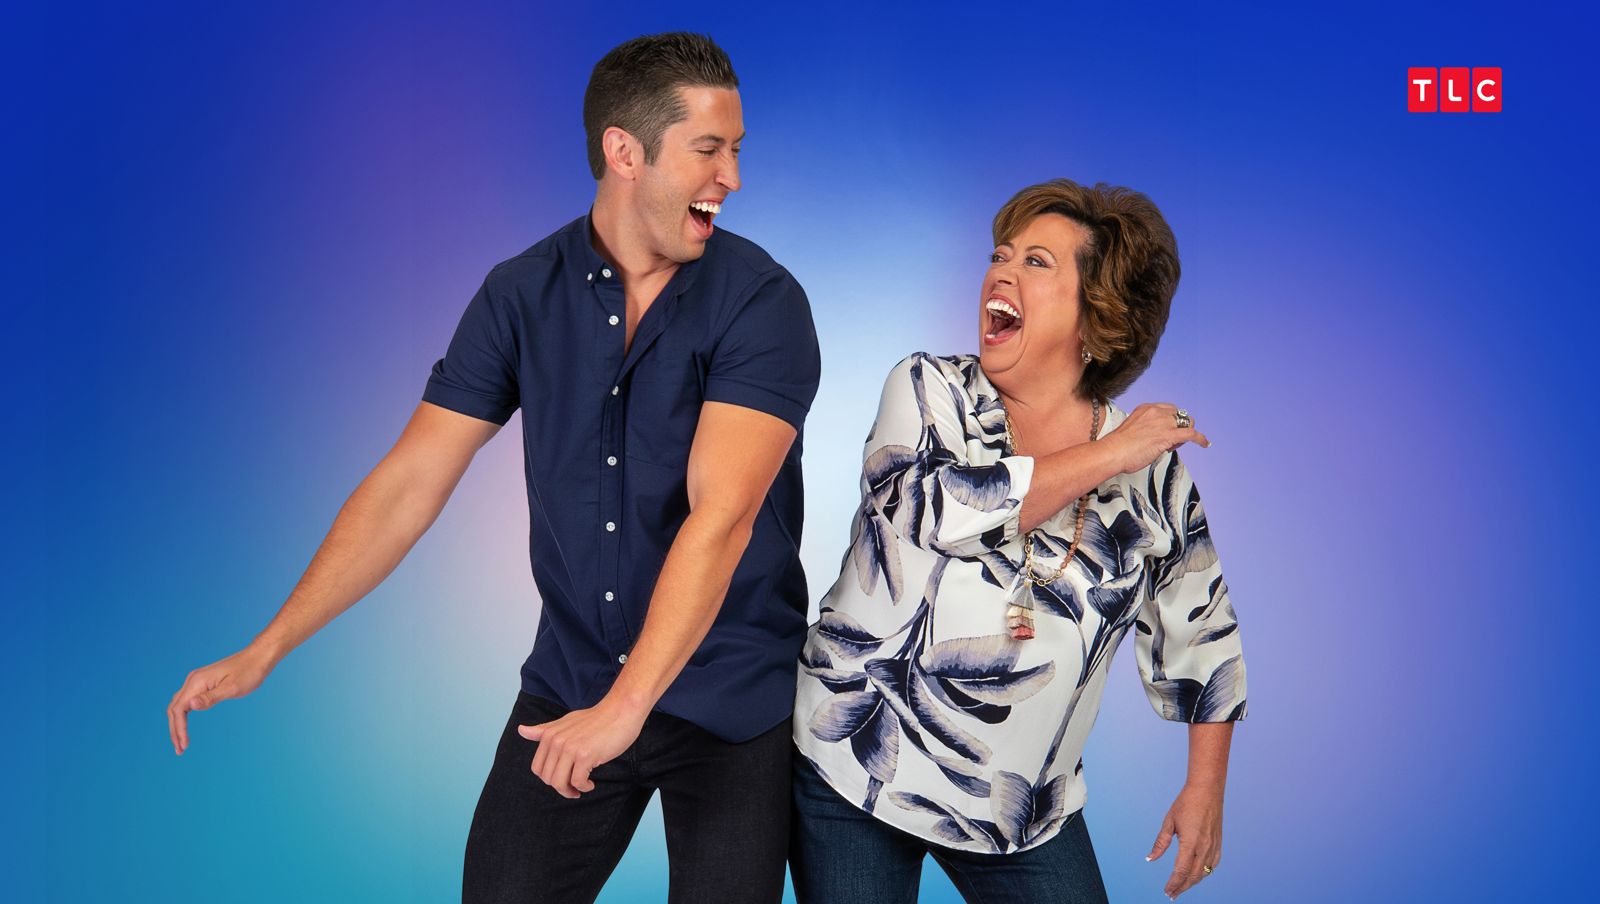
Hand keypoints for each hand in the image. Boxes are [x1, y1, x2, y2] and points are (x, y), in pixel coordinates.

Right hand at [167, 645, 275, 754]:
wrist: (258, 657)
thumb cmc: (249, 672)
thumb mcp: (232, 688)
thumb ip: (211, 698)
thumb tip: (190, 705)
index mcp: (197, 682)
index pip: (179, 709)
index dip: (179, 729)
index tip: (183, 745)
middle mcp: (193, 680)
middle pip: (174, 708)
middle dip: (175, 730)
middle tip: (179, 750)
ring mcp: (197, 681)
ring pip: (178, 705)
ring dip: (177, 724)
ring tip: (181, 743)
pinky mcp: (203, 683)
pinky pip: (186, 701)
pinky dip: (183, 715)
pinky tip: (185, 726)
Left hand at [518, 699, 647, 798]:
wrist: (621, 710)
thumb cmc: (597, 718)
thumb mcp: (566, 722)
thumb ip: (544, 730)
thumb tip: (520, 730)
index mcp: (549, 734)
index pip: (537, 768)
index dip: (549, 778)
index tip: (564, 778)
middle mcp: (556, 741)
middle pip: (547, 778)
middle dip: (560, 787)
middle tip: (575, 786)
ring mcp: (570, 748)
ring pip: (558, 783)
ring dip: (570, 791)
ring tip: (581, 787)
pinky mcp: (585, 755)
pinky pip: (577, 782)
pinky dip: (584, 787)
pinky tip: (591, 783)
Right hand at [1102, 403, 1209, 474]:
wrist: (1113, 452)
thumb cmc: (1117, 446)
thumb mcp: (1131, 430)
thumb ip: (1144, 429)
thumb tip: (1151, 439)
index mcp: (1145, 408)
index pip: (1167, 410)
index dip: (1170, 421)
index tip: (1166, 430)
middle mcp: (1156, 411)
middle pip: (1178, 415)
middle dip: (1177, 426)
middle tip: (1170, 440)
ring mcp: (1163, 422)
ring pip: (1186, 423)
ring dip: (1184, 434)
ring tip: (1174, 445)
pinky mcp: (1169, 434)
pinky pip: (1192, 434)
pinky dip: (1200, 438)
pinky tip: (1204, 443)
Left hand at [1147, 782, 1224, 898]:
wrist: (1207, 790)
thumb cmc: (1186, 803)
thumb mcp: (1169, 822)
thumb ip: (1160, 843)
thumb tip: (1150, 858)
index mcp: (1190, 843)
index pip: (1181, 871)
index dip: (1173, 884)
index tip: (1167, 891)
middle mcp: (1204, 847)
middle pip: (1193, 876)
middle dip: (1182, 887)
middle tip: (1172, 894)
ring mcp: (1214, 846)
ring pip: (1204, 873)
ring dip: (1192, 882)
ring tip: (1181, 887)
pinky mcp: (1218, 843)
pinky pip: (1213, 865)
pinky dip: (1205, 873)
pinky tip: (1198, 874)